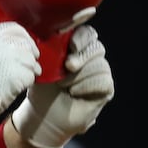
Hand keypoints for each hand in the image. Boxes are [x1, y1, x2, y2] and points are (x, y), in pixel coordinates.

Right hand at [0, 22, 40, 142]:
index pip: (15, 29)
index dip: (25, 39)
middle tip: (29, 66)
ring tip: (19, 79)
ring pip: (31, 61)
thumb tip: (13, 45)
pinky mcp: (18, 73)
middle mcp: (0, 43)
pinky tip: (16, 87)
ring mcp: (10, 57)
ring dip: (29, 71)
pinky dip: (27, 82)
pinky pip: (30, 75)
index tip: (28, 47)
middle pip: (26, 45)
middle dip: (30, 56)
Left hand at [11, 25, 114, 147]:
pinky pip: (102, 80)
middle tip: (68, 67)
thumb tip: (51, 33)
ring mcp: (99, 71)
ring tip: (64, 86)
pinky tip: (74, 93)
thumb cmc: (42, 88)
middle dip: (81, 56)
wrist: (44, 115)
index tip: (71, 45)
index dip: (82, 37)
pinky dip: (85, 86)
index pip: (87, 33)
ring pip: (99, 65)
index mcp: (75, 47)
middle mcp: (90, 57)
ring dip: (78, 76)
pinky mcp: (105, 87)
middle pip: (96, 47)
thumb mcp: (41, 66)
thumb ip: (49, 49)